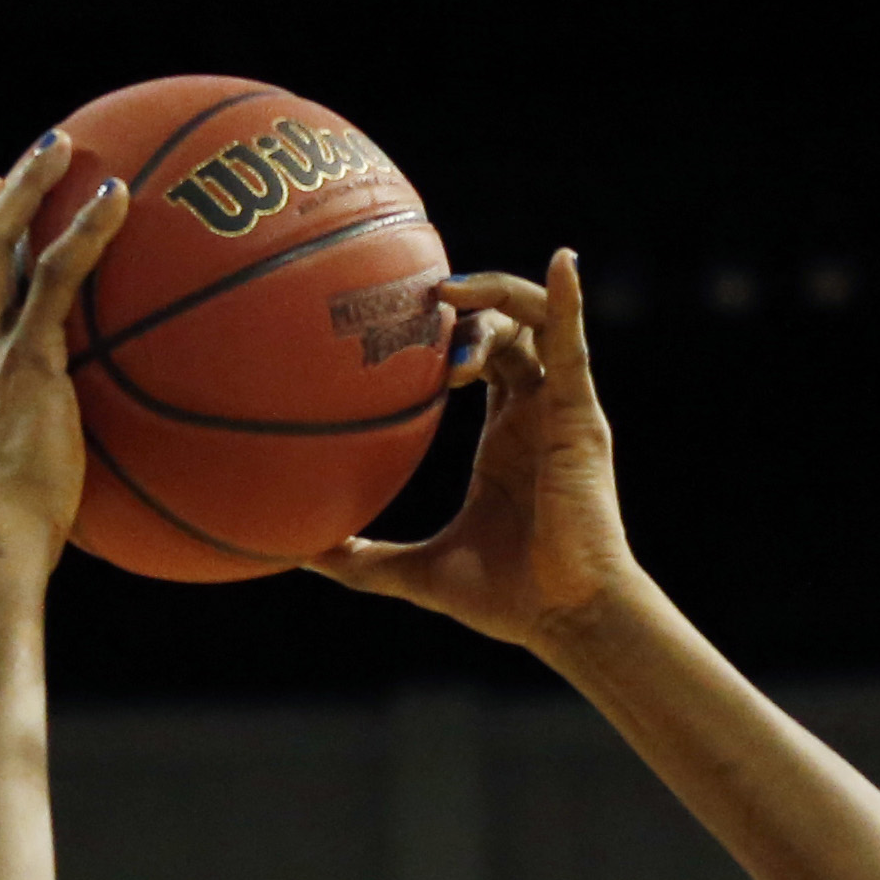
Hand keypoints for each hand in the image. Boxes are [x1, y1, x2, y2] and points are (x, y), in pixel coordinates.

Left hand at [308, 252, 642, 652]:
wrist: (563, 618)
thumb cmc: (504, 598)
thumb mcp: (414, 573)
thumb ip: (360, 560)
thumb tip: (298, 555)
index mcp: (503, 437)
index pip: (479, 358)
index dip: (446, 332)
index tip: (396, 322)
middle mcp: (534, 412)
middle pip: (504, 328)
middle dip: (462, 308)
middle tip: (413, 304)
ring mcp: (560, 409)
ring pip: (534, 322)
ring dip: (494, 299)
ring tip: (448, 295)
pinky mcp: (580, 417)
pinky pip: (575, 345)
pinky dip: (568, 301)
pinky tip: (561, 261)